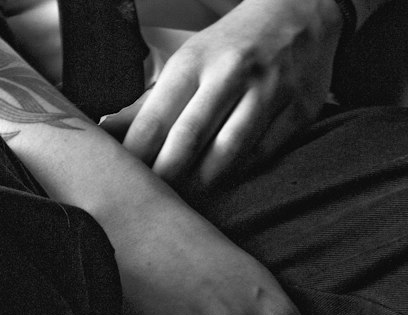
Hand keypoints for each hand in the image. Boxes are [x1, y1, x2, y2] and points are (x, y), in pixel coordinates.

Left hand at [99, 0, 344, 187]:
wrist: (301, 9)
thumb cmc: (233, 45)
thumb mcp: (189, 61)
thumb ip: (151, 101)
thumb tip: (106, 127)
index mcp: (195, 60)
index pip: (158, 116)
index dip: (139, 155)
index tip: (126, 182)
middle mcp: (231, 72)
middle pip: (190, 136)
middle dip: (168, 174)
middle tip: (155, 203)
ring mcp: (268, 90)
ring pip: (230, 150)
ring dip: (206, 181)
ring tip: (191, 200)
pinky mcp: (299, 109)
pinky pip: (265, 152)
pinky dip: (244, 171)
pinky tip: (228, 181)